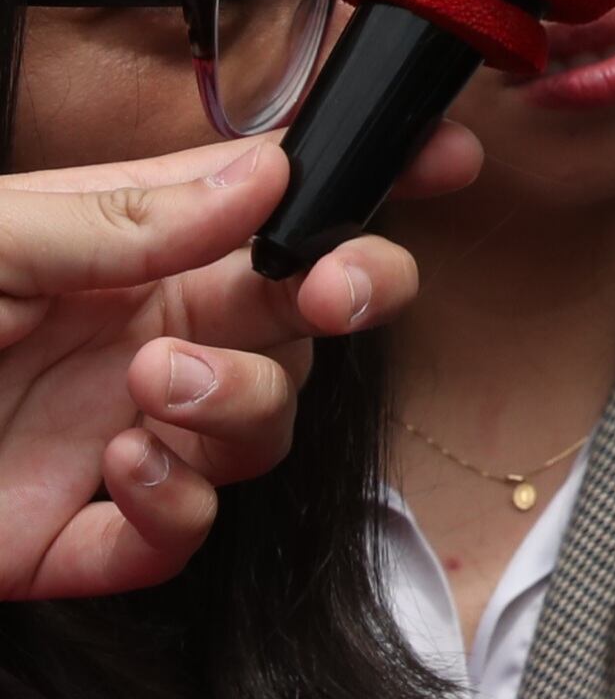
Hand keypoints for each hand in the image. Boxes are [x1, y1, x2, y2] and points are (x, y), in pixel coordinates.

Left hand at [0, 126, 474, 599]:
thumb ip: (120, 216)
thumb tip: (264, 177)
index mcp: (126, 244)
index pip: (274, 200)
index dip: (364, 182)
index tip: (443, 163)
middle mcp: (142, 332)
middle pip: (305, 313)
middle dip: (347, 295)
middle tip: (332, 294)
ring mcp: (121, 434)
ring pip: (267, 421)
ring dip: (240, 404)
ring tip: (151, 395)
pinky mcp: (88, 536)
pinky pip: (187, 530)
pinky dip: (180, 501)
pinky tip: (122, 466)